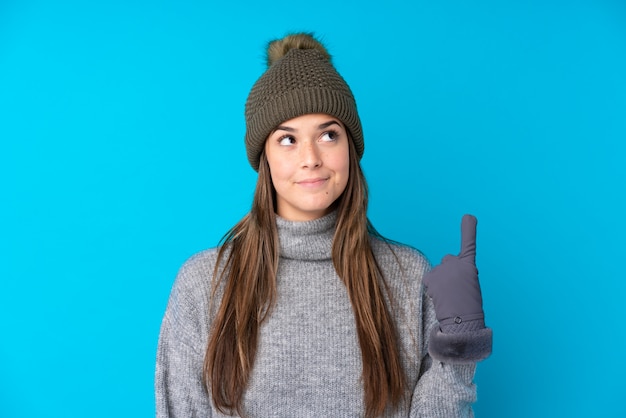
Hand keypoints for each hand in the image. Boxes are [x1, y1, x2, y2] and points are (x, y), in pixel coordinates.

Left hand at [423, 215, 484, 332]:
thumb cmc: (468, 307)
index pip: (469, 244)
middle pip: (446, 261)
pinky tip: (439, 297)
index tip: (468, 217)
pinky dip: (431, 286)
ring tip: (448, 297)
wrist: (463, 321)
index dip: (468, 230)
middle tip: (454, 290)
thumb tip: (444, 272)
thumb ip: (457, 274)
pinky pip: (429, 279)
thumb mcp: (469, 286)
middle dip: (447, 272)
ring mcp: (442, 269)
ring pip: (436, 273)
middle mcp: (455, 263)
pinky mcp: (431, 277)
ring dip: (439, 282)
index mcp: (468, 265)